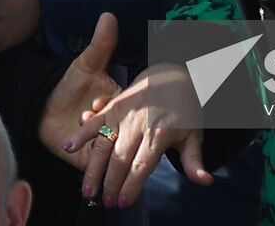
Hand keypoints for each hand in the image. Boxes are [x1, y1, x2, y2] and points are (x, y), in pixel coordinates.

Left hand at [40, 13, 122, 170]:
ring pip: (112, 152)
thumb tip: (108, 16)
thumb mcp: (85, 65)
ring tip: (79, 127)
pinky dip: (90, 161)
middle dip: (107, 127)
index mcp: (122, 104)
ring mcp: (106, 144)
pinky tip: (74, 147)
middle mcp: (118, 126)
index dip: (111, 106)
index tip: (95, 99)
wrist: (44, 110)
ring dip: (99, 144)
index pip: (127, 110)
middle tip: (85, 112)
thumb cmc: (68, 85)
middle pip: (124, 133)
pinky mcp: (92, 160)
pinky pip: (97, 165)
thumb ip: (100, 44)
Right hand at [66, 61, 210, 207]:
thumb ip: (195, 160)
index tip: (123, 203)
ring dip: (92, 168)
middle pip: (119, 159)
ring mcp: (122, 114)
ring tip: (87, 190)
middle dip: (110, 184)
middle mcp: (137, 124)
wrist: (174, 72)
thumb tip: (206, 181)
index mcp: (158, 133)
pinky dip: (80, 133)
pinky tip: (68, 148)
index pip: (141, 165)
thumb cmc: (186, 107)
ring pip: (103, 144)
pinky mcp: (112, 106)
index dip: (131, 186)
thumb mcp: (195, 133)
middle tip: (106, 203)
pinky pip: (93, 121)